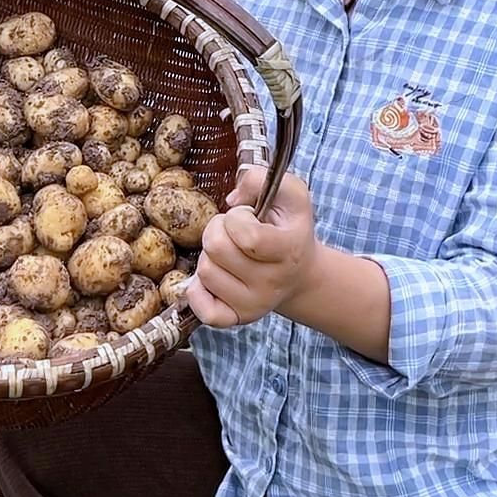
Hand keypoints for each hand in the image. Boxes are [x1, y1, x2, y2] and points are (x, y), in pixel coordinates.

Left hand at [185, 167, 318, 327]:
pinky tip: (215, 276)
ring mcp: (253, 305)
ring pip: (204, 271)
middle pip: (215, 248)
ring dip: (210, 255)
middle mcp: (271, 283)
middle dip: (217, 230)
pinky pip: (199, 304)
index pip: (246, 235)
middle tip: (233, 233)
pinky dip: (197, 288)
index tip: (247, 217)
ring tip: (229, 253)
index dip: (236, 218)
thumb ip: (261, 178)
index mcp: (288, 251)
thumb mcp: (290, 195)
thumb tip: (232, 199)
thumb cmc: (288, 229)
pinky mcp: (235, 318)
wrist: (300, 274)